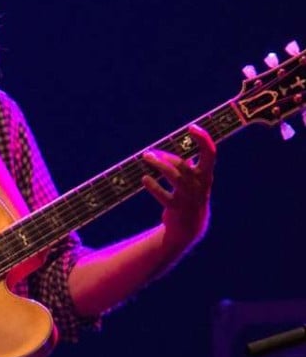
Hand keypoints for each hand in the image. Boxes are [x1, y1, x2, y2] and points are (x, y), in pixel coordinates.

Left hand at [141, 124, 215, 255]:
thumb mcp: (195, 182)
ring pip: (175, 177)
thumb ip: (191, 167)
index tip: (192, 127)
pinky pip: (164, 196)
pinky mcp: (177, 209)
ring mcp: (189, 198)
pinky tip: (145, 178)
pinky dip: (154, 186)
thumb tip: (185, 150)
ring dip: (159, 165)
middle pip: (183, 165)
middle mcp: (200, 185)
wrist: (189, 228)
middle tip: (149, 153)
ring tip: (146, 158)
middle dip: (166, 156)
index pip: (210, 154)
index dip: (203, 139)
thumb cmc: (190, 198)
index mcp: (206, 176)